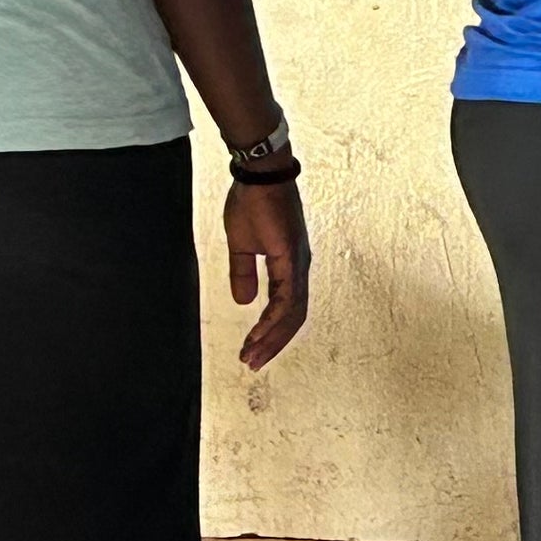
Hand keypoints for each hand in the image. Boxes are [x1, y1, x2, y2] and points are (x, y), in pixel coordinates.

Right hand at [224, 178, 312, 370]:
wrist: (258, 177)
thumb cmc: (252, 204)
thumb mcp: (242, 246)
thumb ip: (243, 274)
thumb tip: (244, 302)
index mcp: (288, 267)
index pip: (286, 309)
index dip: (270, 332)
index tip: (251, 349)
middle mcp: (298, 269)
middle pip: (293, 317)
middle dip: (273, 343)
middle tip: (252, 363)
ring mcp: (297, 264)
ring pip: (292, 313)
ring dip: (272, 337)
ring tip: (251, 355)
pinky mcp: (291, 257)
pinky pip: (287, 296)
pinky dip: (274, 319)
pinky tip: (259, 333)